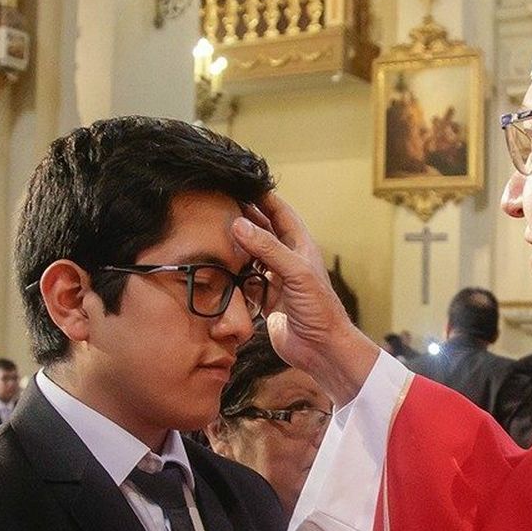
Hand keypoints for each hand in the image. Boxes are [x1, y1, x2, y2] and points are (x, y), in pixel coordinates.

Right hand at [232, 192, 380, 406]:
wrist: (321, 349)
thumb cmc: (319, 309)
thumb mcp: (295, 273)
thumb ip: (268, 248)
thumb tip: (239, 223)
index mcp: (299, 246)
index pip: (280, 212)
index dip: (262, 196)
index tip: (240, 181)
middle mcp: (287, 259)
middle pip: (262, 231)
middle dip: (243, 217)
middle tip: (216, 203)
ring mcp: (275, 279)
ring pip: (250, 255)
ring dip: (235, 246)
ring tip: (210, 231)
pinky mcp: (264, 299)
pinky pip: (244, 281)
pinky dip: (233, 275)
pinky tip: (217, 267)